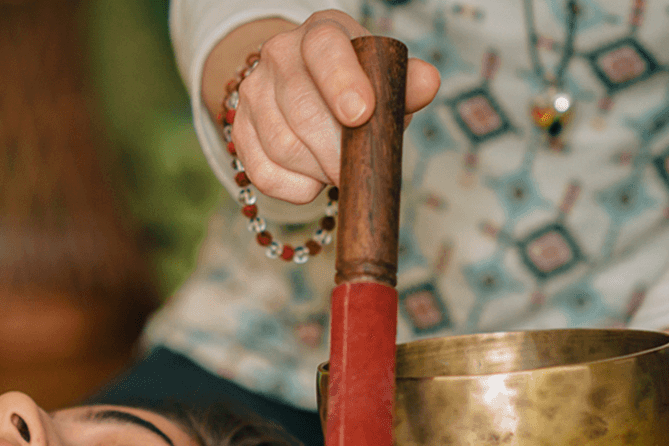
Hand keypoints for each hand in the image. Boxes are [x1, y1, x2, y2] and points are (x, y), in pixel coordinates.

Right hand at [230, 10, 439, 202]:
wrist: (311, 91)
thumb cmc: (360, 86)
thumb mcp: (385, 79)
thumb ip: (406, 83)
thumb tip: (427, 82)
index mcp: (321, 33)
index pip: (324, 49)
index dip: (342, 82)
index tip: (362, 115)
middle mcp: (279, 54)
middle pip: (301, 109)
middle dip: (335, 150)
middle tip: (354, 170)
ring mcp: (253, 92)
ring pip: (282, 146)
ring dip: (317, 171)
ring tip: (337, 171)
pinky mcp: (240, 131)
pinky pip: (262, 173)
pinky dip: (295, 189)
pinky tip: (313, 182)